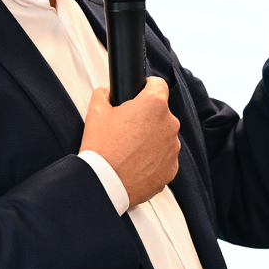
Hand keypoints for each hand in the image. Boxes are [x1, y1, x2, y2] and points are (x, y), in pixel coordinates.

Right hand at [81, 77, 178, 205]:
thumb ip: (103, 94)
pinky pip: (164, 159)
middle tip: (126, 129)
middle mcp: (169, 124)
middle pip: (161, 114)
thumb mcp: (96, 112)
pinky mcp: (171, 169)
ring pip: (163, 137)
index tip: (140, 94)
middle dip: (147, 118)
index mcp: (154, 105)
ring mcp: (172, 148)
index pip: (159, 84)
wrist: (104, 184)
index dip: (147, 87)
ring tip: (129, 150)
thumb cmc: (101, 148)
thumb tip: (107, 92)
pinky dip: (153, 160)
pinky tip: (135, 164)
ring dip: (151, 140)